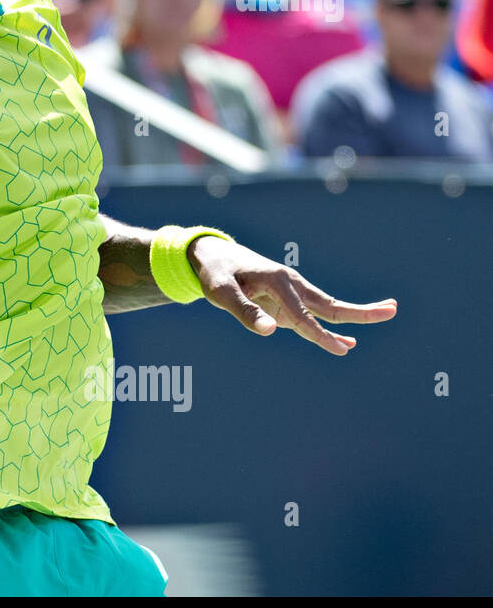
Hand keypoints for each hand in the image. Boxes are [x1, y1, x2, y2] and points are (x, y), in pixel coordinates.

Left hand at [187, 235, 396, 355]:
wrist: (214, 256)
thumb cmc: (216, 274)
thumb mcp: (221, 292)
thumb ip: (244, 311)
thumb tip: (270, 331)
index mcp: (277, 281)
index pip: (303, 314)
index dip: (321, 335)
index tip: (342, 350)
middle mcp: (290, 284)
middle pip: (329, 304)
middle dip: (360, 311)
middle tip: (392, 310)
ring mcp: (292, 292)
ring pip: (327, 308)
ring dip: (355, 315)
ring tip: (388, 313)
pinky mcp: (288, 301)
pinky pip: (314, 315)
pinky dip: (331, 326)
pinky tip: (346, 341)